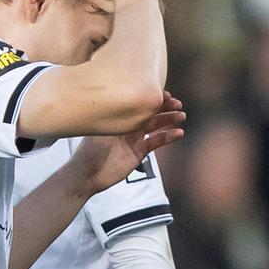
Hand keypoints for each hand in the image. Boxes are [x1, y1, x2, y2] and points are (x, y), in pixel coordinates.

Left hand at [69, 93, 185, 194]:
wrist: (87, 174)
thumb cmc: (88, 150)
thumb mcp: (102, 129)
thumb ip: (118, 116)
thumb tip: (129, 98)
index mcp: (116, 117)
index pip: (136, 104)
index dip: (151, 99)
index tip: (164, 94)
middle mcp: (126, 126)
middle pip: (148, 113)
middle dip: (164, 107)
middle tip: (178, 103)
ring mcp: (133, 138)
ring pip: (155, 126)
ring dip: (169, 120)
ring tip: (181, 116)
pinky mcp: (139, 152)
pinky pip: (155, 142)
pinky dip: (167, 137)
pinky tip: (178, 133)